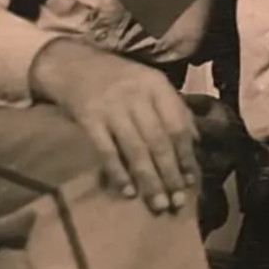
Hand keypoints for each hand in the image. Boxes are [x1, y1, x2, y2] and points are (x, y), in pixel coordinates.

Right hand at [30, 40, 199, 213]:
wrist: (74, 64)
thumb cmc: (120, 79)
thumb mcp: (150, 83)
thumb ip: (172, 108)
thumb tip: (194, 142)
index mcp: (156, 84)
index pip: (177, 124)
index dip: (186, 155)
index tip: (191, 181)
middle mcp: (136, 94)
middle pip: (158, 140)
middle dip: (170, 174)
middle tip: (177, 202)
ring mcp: (112, 107)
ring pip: (135, 149)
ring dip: (149, 180)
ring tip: (158, 204)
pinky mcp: (89, 119)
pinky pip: (107, 151)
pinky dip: (118, 173)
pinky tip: (128, 191)